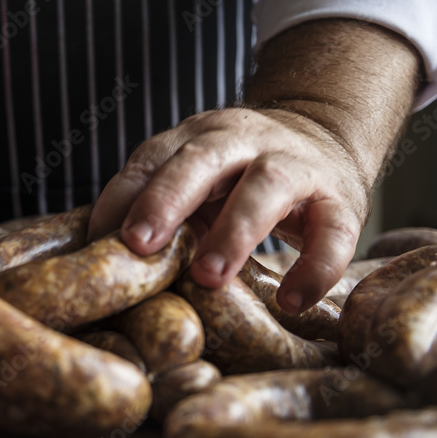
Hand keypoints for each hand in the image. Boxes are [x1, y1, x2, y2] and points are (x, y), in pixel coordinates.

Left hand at [89, 19, 421, 313]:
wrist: (325, 140)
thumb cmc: (237, 176)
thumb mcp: (195, 179)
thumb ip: (156, 205)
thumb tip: (95, 262)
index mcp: (196, 137)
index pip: (152, 158)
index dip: (123, 195)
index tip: (97, 237)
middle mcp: (243, 141)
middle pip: (201, 161)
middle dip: (166, 200)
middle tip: (139, 245)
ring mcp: (295, 165)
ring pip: (265, 186)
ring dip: (234, 231)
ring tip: (208, 277)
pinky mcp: (341, 200)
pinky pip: (334, 233)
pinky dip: (315, 268)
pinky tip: (292, 301)